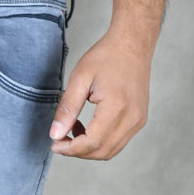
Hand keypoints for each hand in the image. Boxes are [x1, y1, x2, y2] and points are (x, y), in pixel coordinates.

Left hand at [49, 26, 151, 159]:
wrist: (132, 43)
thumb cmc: (107, 56)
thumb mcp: (80, 78)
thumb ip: (67, 109)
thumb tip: (55, 134)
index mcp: (117, 108)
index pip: (91, 143)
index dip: (70, 149)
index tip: (55, 144)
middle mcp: (132, 119)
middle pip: (101, 152)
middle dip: (77, 151)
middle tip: (60, 141)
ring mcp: (138, 121)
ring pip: (109, 151)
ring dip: (88, 149)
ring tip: (74, 131)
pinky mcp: (139, 120)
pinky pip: (117, 142)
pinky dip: (99, 142)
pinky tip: (88, 128)